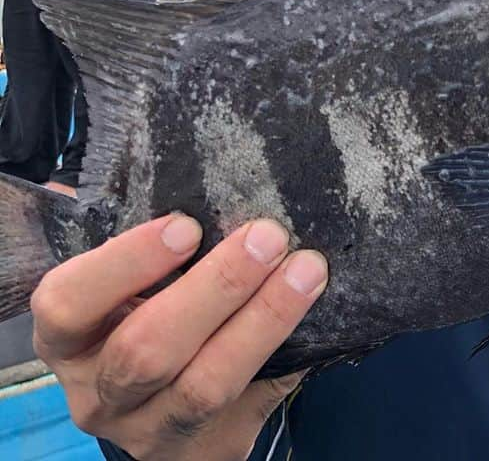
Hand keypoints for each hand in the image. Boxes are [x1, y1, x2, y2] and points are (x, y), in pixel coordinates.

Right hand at [31, 214, 327, 460]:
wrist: (166, 400)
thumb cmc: (149, 305)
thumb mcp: (129, 278)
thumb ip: (143, 234)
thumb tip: (175, 153)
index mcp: (71, 338)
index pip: (69, 303)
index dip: (125, 263)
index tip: (186, 224)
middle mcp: (101, 393)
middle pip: (146, 350)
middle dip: (216, 287)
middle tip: (269, 235)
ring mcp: (152, 430)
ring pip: (204, 385)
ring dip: (264, 320)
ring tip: (308, 268)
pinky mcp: (210, 448)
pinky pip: (256, 403)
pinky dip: (291, 354)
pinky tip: (324, 313)